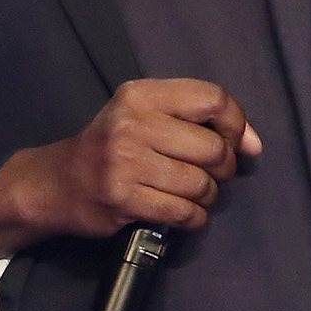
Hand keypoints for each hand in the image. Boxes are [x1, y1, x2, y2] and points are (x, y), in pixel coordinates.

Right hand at [0, 78, 261, 259]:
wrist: (57, 183)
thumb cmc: (112, 145)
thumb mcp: (145, 115)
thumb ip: (198, 121)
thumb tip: (254, 144)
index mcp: (142, 93)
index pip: (212, 98)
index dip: (237, 122)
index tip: (240, 143)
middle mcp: (132, 122)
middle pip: (212, 146)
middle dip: (223, 167)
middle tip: (212, 174)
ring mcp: (125, 161)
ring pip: (200, 183)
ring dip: (208, 196)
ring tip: (195, 195)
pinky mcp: (122, 198)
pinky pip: (183, 211)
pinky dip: (194, 217)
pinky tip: (186, 213)